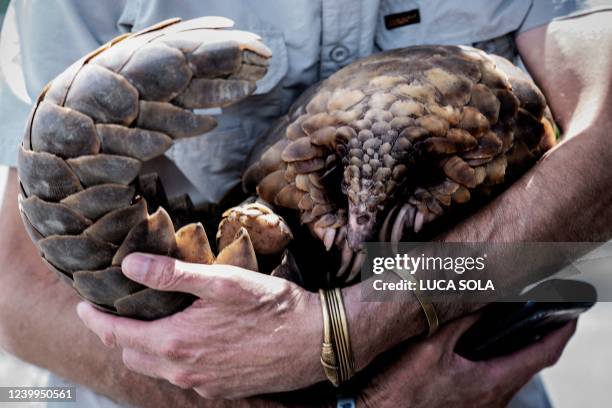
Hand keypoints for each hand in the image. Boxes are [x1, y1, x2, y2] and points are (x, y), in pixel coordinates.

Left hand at [77, 253, 324, 398]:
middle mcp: (184, 371)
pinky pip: (183, 376)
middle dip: (117, 335)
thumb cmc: (271, 306)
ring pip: (157, 369)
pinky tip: (189, 340)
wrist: (314, 342)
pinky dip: (173, 359)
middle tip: (117, 312)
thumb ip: (172, 275)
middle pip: (132, 355)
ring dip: (145, 348)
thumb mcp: (221, 282)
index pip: (116, 335)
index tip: (83, 305)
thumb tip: (129, 266)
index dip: (94, 319)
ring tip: (150, 323)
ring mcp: (203, 385)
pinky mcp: (221, 390)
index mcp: (176, 343)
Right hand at [358, 314, 576, 407]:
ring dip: (520, 352)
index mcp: (492, 381)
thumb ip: (458, 321)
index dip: (560, 333)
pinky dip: (501, 363)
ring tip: (516, 327)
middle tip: (543, 314)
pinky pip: (496, 384)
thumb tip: (479, 297)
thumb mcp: (430, 347)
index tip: (569, 315)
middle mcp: (495, 399)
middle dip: (541, 339)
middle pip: (531, 366)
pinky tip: (484, 350)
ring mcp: (483, 406)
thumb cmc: (402, 389)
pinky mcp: (470, 407)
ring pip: (513, 376)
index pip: (542, 355)